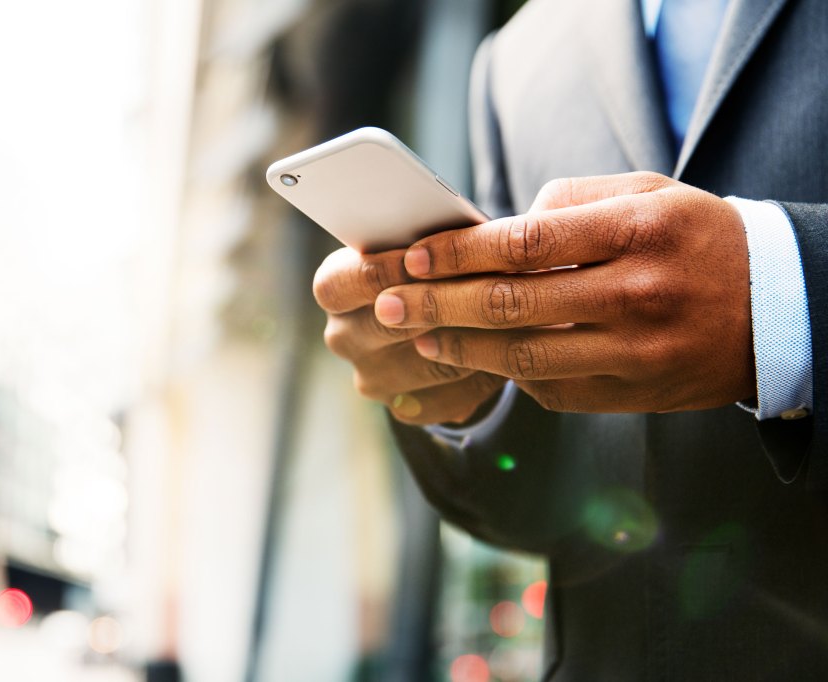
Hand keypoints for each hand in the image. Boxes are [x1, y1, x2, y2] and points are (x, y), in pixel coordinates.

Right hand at [313, 246, 505, 424]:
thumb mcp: (419, 242)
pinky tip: (508, 353)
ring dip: (471, 340)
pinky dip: (481, 377)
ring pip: (426, 363)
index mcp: (334, 288)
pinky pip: (448, 398)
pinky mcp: (405, 409)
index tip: (422, 256)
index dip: (380, 270)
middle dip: (434, 305)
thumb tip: (455, 234)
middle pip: (382, 325)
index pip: (338, 284)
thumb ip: (426, 239)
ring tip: (510, 317)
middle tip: (477, 287)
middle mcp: (343, 337)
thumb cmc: (430, 262)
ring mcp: (373, 378)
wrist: (442, 313)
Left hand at [373, 172, 755, 413]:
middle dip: (437, 306)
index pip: (523, 244)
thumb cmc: (694, 239)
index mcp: (635, 232)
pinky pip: (553, 390)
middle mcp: (635, 294)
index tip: (412, 258)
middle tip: (385, 305)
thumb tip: (496, 231)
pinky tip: (473, 362)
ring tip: (415, 338)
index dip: (458, 254)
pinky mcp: (633, 394)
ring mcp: (635, 352)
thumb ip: (570, 202)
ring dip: (459, 350)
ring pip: (525, 357)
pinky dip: (506, 375)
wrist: (772, 309)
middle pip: (512, 305)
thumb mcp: (647, 194)